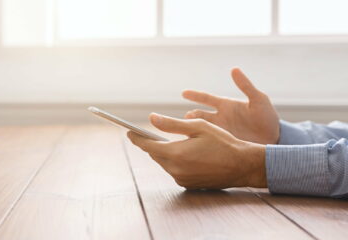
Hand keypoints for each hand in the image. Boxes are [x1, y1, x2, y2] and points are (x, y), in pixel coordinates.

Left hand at [127, 113, 266, 189]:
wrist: (242, 166)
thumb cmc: (222, 142)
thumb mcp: (198, 127)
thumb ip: (172, 124)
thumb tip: (150, 118)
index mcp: (176, 154)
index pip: (147, 145)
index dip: (136, 138)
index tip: (128, 132)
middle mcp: (175, 169)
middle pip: (155, 154)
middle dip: (152, 144)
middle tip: (151, 133)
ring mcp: (181, 179)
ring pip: (164, 163)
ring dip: (164, 153)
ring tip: (172, 142)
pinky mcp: (188, 185)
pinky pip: (174, 170)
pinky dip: (175, 161)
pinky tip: (186, 154)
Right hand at [183, 68, 279, 143]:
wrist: (274, 139)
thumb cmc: (267, 117)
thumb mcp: (258, 100)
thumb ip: (246, 86)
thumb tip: (234, 69)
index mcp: (226, 105)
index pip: (206, 98)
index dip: (195, 95)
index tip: (183, 93)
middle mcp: (220, 118)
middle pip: (199, 115)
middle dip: (190, 116)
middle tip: (185, 118)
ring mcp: (220, 131)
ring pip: (200, 129)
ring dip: (192, 129)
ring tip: (186, 132)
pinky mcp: (223, 143)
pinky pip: (207, 141)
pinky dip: (199, 141)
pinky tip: (192, 145)